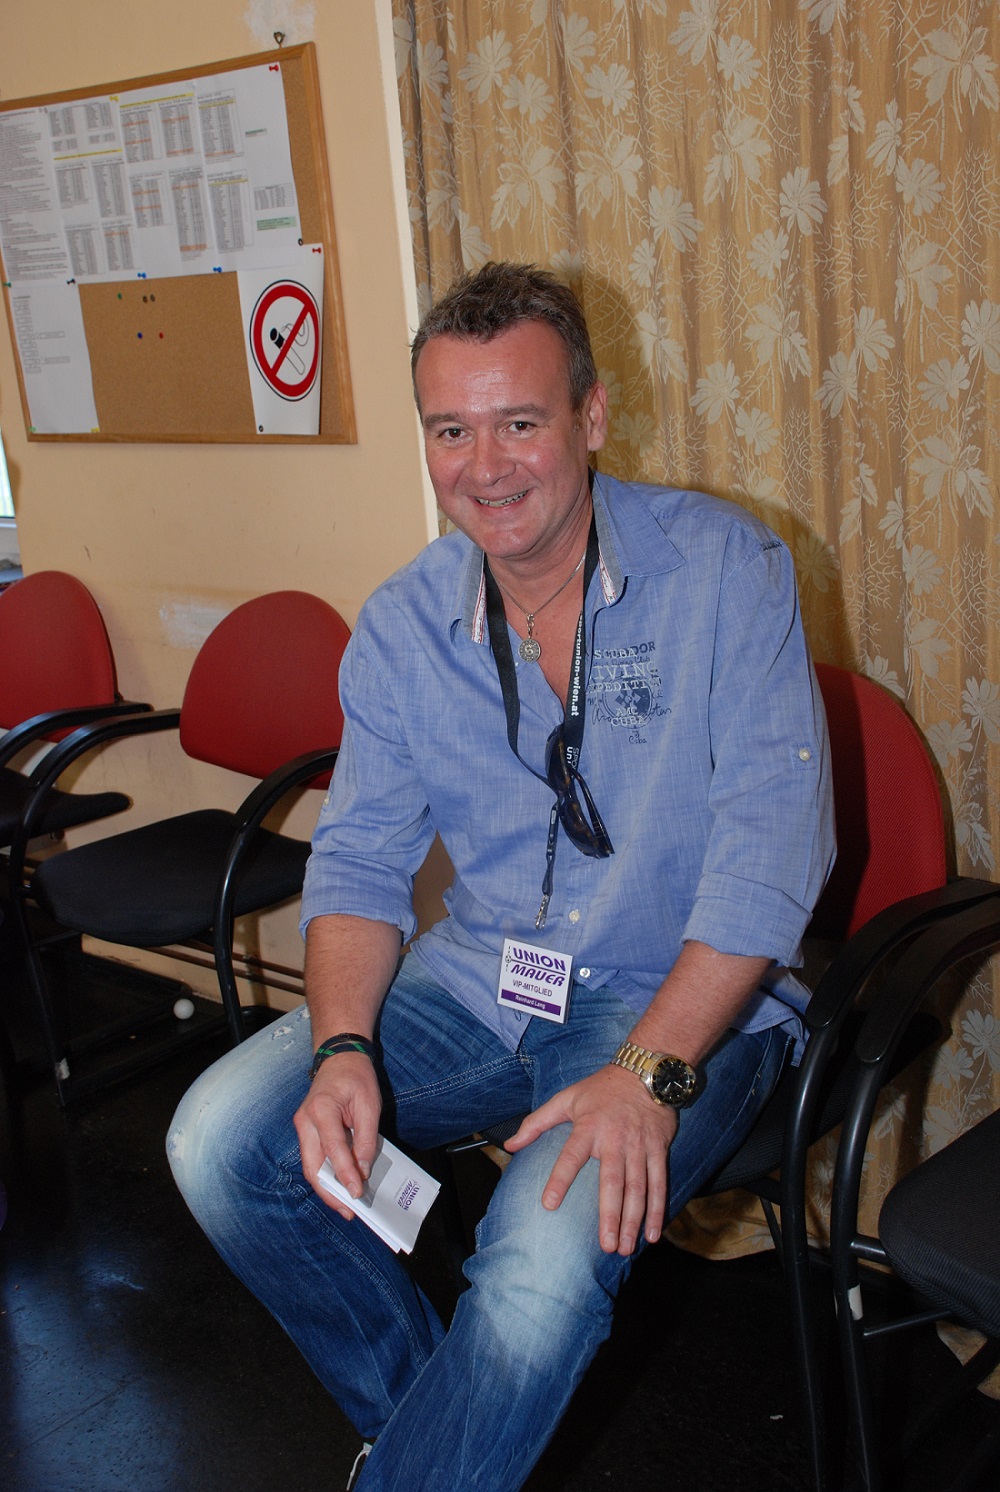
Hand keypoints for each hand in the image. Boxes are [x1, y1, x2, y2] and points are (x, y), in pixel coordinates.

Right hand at [294, 1053, 381, 1220]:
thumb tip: (364, 1168)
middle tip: (349, 1210)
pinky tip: (339, 1186)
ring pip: (310, 1166)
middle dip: (330, 1191)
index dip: (346, 1174)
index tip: (358, 1193)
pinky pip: (313, 1158)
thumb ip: (366, 1137)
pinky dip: (325, 1174)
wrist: (339, 1057)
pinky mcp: (306, 1131)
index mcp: (321, 1109)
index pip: (334, 1149)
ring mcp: (302, 1126)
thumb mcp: (369, 1104)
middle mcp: (305, 1120)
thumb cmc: (356, 1077)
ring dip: (326, 1187)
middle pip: (313, 1166)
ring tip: (345, 1204)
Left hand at [505, 1065, 677, 1254]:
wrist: (645, 1072)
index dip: (560, 1179)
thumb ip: (537, 1123)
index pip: (571, 1157)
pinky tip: (652, 1234)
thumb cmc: (600, 1088)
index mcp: (588, 1127)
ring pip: (637, 1188)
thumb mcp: (566, 1099)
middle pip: (612, 1182)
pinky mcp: (658, 1149)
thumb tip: (510, 1145)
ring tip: (625, 1248)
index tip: (548, 1204)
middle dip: (610, 1216)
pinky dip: (657, 1209)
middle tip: (606, 1246)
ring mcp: (639, 1146)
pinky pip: (658, 1183)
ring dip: (633, 1220)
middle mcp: (614, 1140)